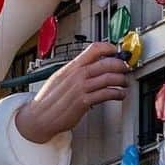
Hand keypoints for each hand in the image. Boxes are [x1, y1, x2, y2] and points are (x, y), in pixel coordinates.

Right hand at [14, 41, 128, 144]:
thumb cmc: (49, 99)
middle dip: (120, 64)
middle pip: (105, 63)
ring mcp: (81, 88)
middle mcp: (77, 75)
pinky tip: (120, 94)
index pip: (93, 49)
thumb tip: (89, 66)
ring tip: (125, 82)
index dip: (108, 48)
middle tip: (126, 67)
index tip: (116, 50)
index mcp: (71, 67)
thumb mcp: (60, 78)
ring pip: (108, 78)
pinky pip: (106, 94)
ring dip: (121, 80)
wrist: (39, 116)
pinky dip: (117, 93)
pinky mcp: (84, 102)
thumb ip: (75, 71)